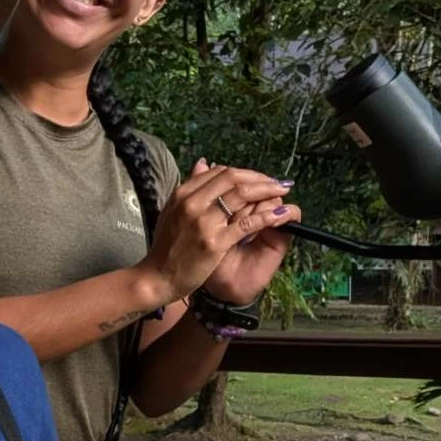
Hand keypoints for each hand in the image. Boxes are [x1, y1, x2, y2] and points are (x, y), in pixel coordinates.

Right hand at [140, 158, 293, 307]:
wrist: (158, 277)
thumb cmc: (166, 247)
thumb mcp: (173, 211)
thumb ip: (190, 188)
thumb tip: (204, 162)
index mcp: (183, 194)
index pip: (220, 172)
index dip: (245, 173)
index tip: (259, 179)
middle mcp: (193, 203)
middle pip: (233, 178)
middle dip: (259, 178)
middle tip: (276, 183)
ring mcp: (204, 222)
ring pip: (242, 196)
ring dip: (267, 191)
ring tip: (283, 192)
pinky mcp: (215, 242)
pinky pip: (247, 224)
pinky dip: (267, 216)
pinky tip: (280, 215)